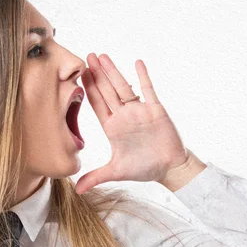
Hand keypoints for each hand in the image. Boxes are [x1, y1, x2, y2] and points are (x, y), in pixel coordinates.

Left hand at [75, 53, 188, 193]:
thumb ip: (96, 177)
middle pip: (107, 91)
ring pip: (124, 87)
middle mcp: (124, 116)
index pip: (96, 105)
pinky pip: (148, 90)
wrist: (169, 169)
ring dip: (113, 71)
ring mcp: (139, 111)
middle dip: (97, 74)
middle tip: (86, 56)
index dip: (87, 90)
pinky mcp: (155, 110)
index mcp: (113, 127)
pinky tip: (137, 62)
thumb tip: (77, 191)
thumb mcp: (116, 172)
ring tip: (103, 56)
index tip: (78, 75)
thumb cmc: (144, 169)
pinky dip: (143, 76)